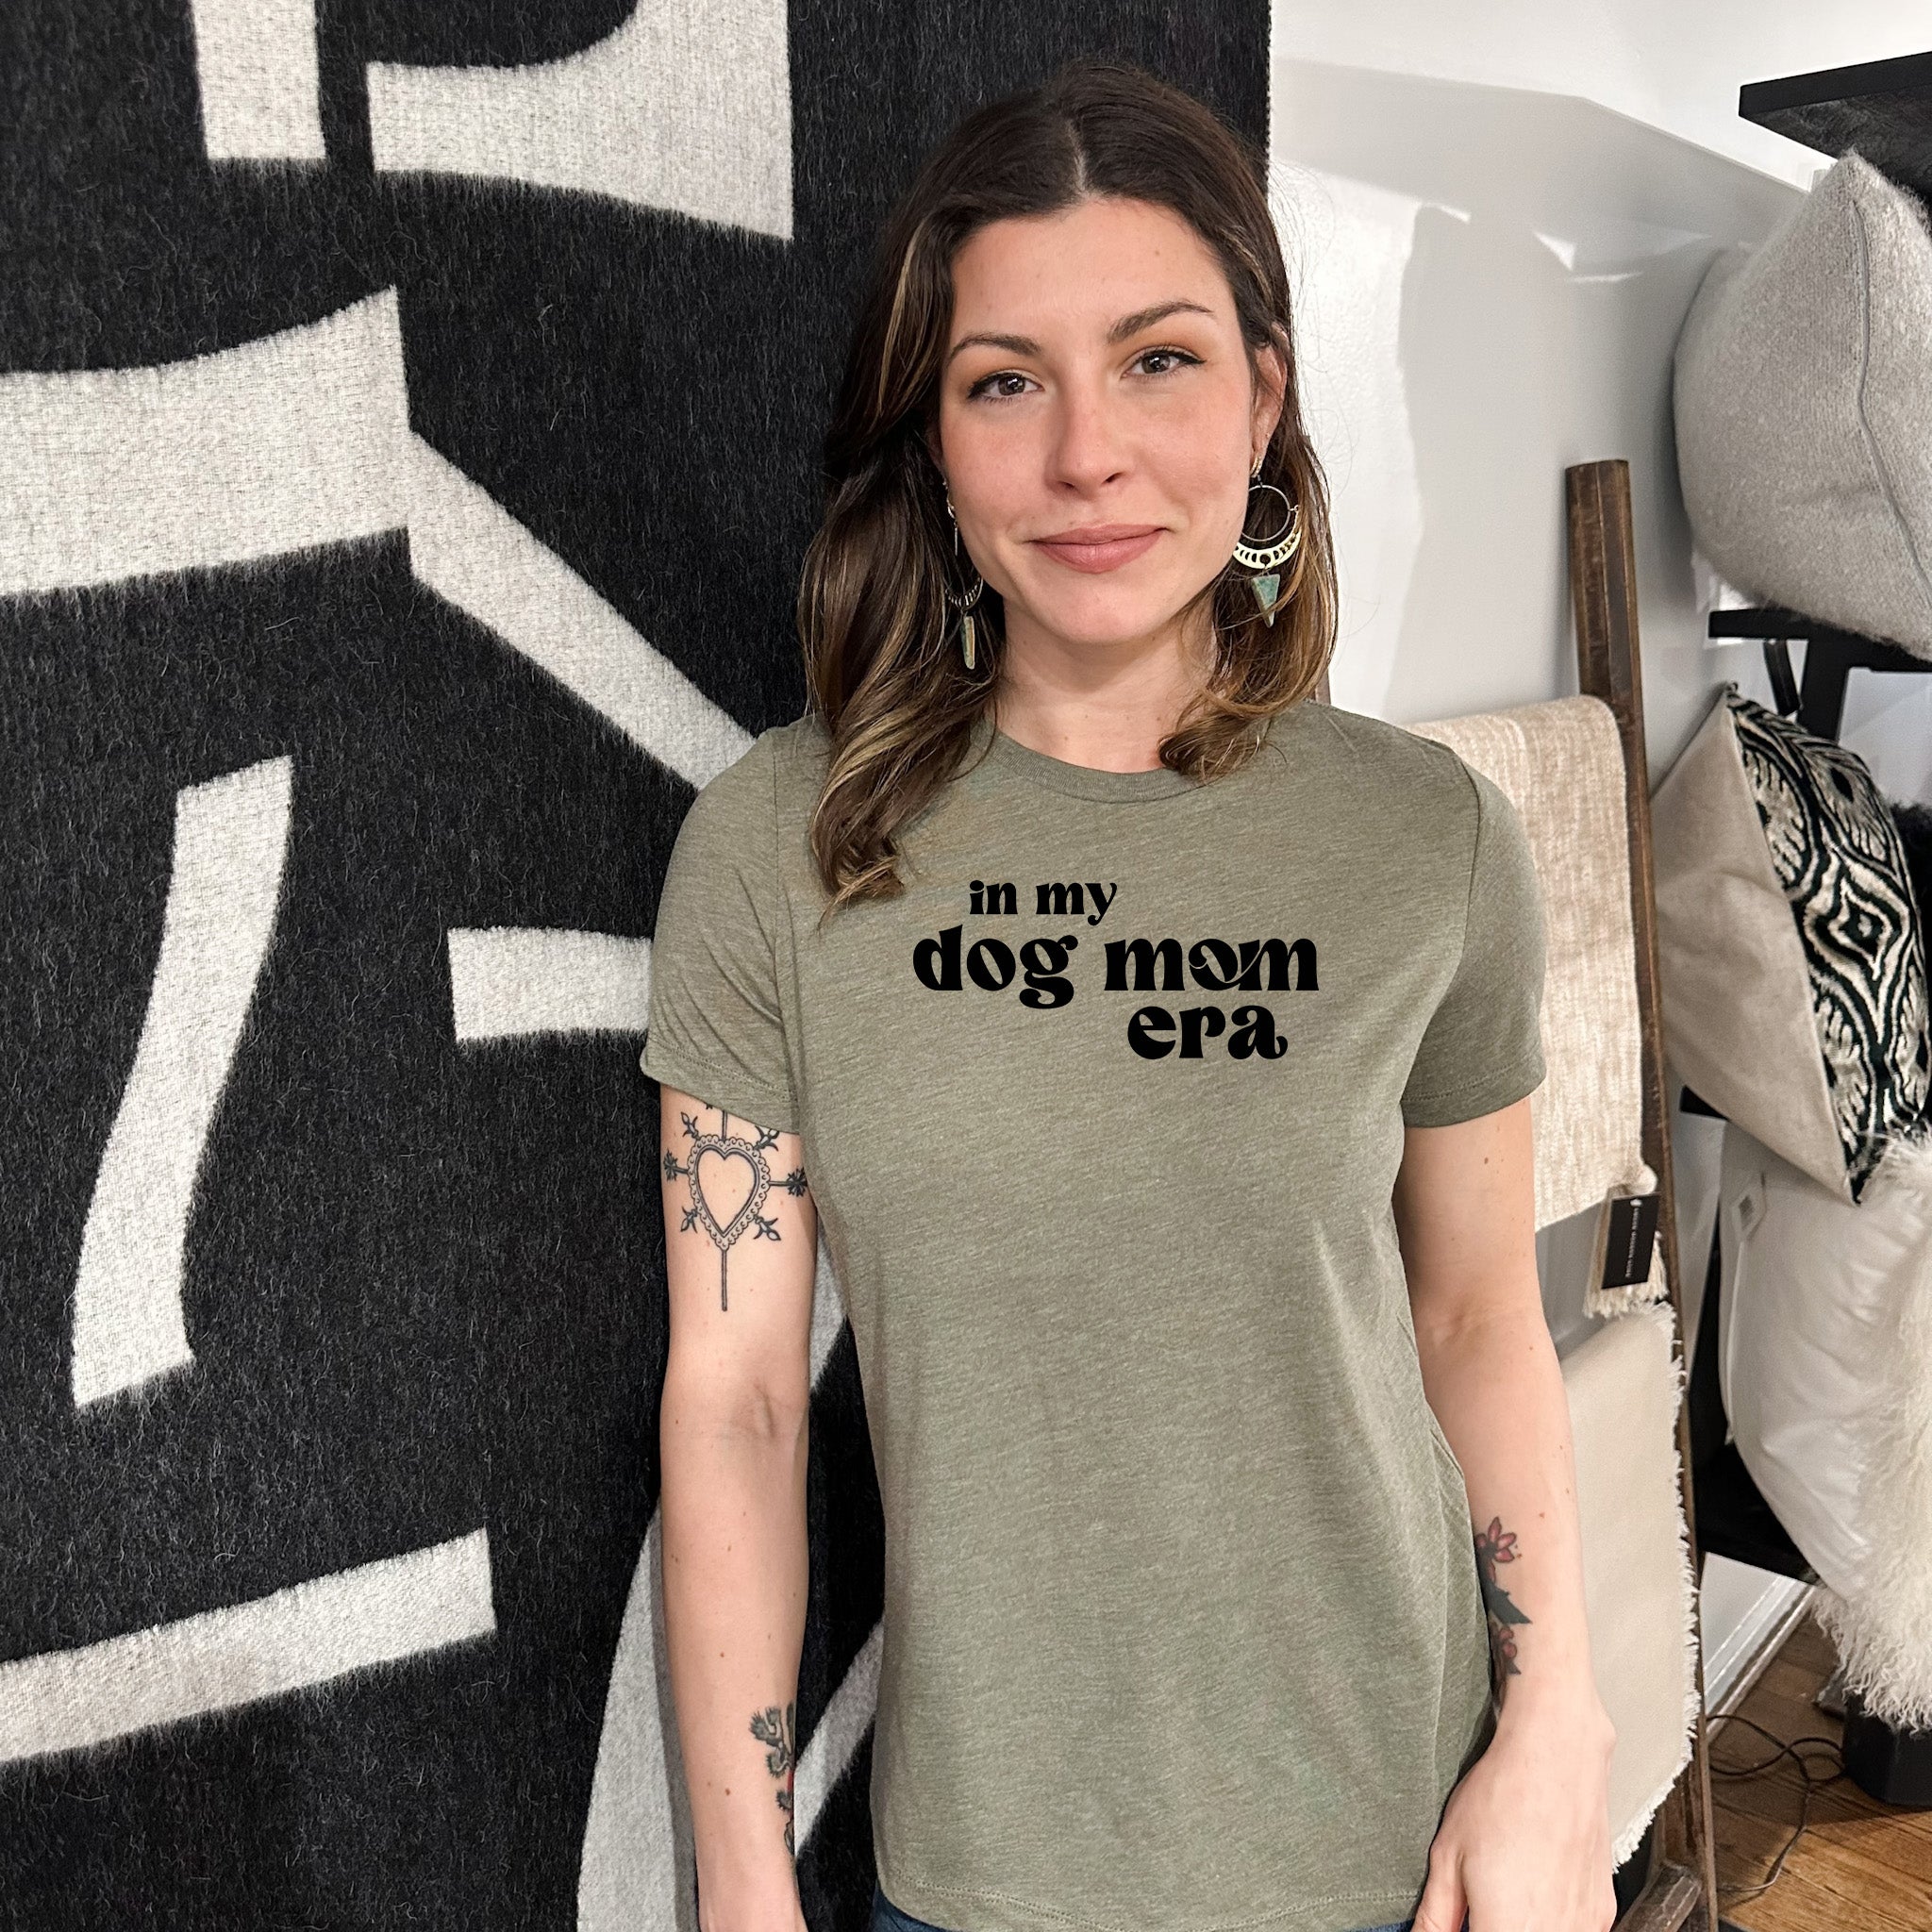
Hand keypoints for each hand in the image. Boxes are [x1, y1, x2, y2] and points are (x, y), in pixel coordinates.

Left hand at [1413, 1695, 1617, 1931]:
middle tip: (1477, 1907)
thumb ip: (1436, 1915)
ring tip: (1504, 1893)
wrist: (1556, 1754)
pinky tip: (1532, 1894)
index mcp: (1508, 1928)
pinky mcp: (1601, 1912)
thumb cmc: (1502, 1795)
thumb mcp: (1447, 1856)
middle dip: (1490, 1927)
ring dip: (1520, 1927)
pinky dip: (1549, 1923)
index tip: (1460, 1922)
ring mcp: (1584, 1926)